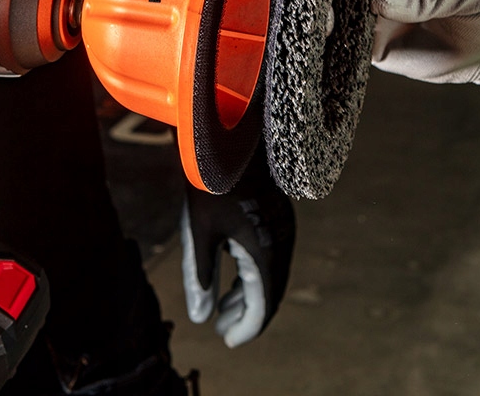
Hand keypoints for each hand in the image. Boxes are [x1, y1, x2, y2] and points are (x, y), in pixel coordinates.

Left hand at [180, 151, 294, 347]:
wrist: (228, 137)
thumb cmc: (208, 183)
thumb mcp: (198, 231)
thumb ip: (200, 276)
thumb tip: (200, 317)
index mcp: (263, 249)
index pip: (262, 303)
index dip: (247, 327)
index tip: (229, 342)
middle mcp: (280, 240)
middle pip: (270, 291)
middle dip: (247, 315)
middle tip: (224, 332)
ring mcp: (281, 227)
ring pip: (270, 274)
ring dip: (248, 295)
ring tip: (223, 312)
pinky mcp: (276, 217)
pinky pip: (269, 257)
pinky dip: (252, 274)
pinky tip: (231, 280)